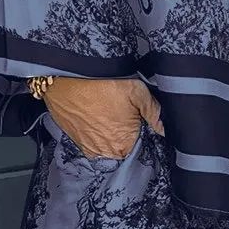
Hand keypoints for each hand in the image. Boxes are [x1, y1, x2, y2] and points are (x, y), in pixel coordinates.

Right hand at [44, 76, 163, 157]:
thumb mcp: (136, 91)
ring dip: (109, 131)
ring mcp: (88, 147)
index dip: (141, 131)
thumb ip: (154, 112)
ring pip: (106, 143)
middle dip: (126, 132)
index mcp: (124, 144)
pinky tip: (94, 113)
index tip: (138, 118)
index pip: (141, 146)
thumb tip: (164, 127)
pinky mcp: (74, 139)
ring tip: (106, 110)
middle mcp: (105, 151)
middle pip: (123, 146)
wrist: (65, 77)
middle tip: (121, 111)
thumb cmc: (100, 83)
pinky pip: (91, 139)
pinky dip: (94, 129)